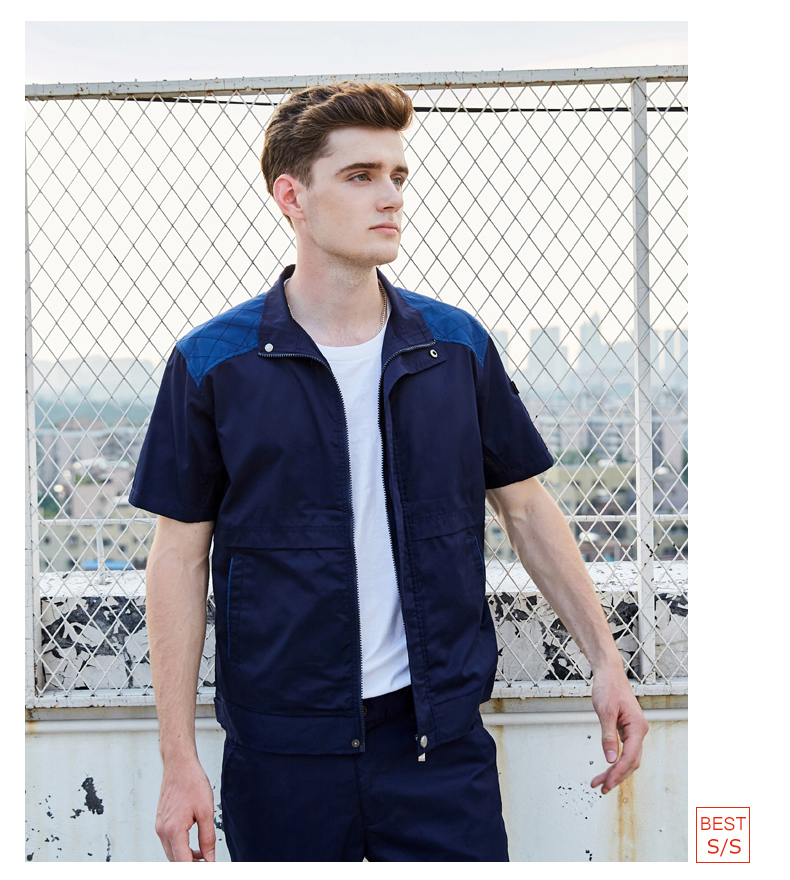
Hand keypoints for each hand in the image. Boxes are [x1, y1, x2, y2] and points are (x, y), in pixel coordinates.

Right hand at [155, 758, 215, 860]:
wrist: (179, 765)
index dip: (196, 868)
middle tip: (208, 863)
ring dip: (186, 858)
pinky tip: (195, 845)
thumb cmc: (192, 782)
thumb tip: (210, 858)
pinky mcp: (161, 822)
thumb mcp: (206, 811)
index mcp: (174, 830)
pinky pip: (170, 842)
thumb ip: (208, 838)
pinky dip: (181, 848)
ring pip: (172, 852)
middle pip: (175, 861)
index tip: (208, 867)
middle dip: (191, 865)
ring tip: (204, 856)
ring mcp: (160, 826)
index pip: (182, 863)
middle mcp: (163, 831)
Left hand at [590, 666, 648, 794]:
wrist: (609, 674)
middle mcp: (639, 731)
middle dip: (616, 776)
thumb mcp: (605, 711)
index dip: (618, 773)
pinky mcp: (628, 730)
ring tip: (599, 783)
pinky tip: (607, 769)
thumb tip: (611, 760)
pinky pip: (625, 751)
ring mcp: (635, 731)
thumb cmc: (608, 688)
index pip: (630, 757)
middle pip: (631, 762)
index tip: (606, 784)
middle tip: (600, 788)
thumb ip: (608, 736)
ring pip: (628, 759)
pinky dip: (616, 761)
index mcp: (638, 727)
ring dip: (616, 772)